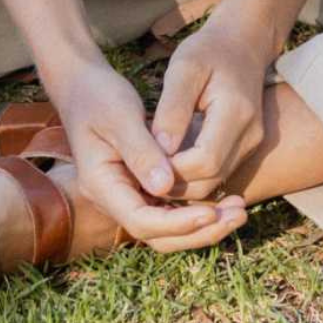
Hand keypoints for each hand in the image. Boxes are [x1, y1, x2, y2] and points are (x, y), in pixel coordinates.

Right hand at [46, 51, 247, 252]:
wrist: (83, 86)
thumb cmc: (100, 95)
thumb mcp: (120, 116)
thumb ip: (142, 152)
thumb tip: (166, 187)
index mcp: (102, 186)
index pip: (141, 221)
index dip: (177, 223)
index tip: (211, 211)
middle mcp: (114, 199)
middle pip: (158, 235)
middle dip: (199, 232)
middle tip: (238, 216)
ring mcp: (128, 196)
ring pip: (167, 229)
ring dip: (203, 225)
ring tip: (239, 210)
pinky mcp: (141, 187)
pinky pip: (170, 210)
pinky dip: (196, 209)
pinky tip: (225, 199)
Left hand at [148, 3, 274, 199]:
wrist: (242, 43)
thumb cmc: (208, 50)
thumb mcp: (184, 68)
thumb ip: (172, 109)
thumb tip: (159, 151)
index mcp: (236, 112)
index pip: (205, 161)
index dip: (173, 169)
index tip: (144, 159)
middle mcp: (250, 135)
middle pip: (211, 179)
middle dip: (175, 183)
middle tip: (141, 170)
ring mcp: (251, 143)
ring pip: (215, 182)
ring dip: (183, 184)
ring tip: (151, 168)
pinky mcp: (245, 147)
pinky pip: (218, 173)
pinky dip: (193, 176)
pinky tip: (169, 164)